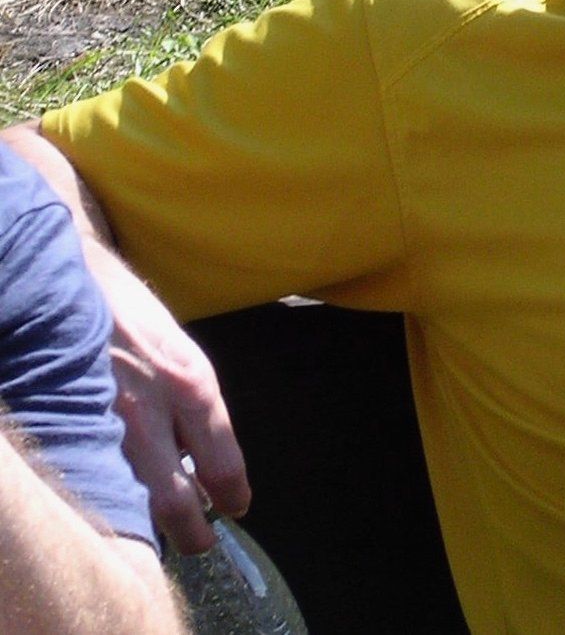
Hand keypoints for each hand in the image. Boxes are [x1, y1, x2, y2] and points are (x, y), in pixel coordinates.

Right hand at [87, 240, 250, 552]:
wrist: (77, 281)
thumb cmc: (137, 318)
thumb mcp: (183, 353)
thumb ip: (197, 406)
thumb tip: (207, 460)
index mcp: (191, 383)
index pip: (221, 463)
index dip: (232, 495)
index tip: (237, 506)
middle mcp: (149, 408)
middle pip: (175, 500)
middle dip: (193, 531)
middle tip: (202, 541)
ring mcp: (104, 421)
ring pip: (132, 498)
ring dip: (150, 519)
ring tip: (165, 527)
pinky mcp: (68, 424)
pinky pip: (95, 477)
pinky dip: (113, 494)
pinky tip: (121, 497)